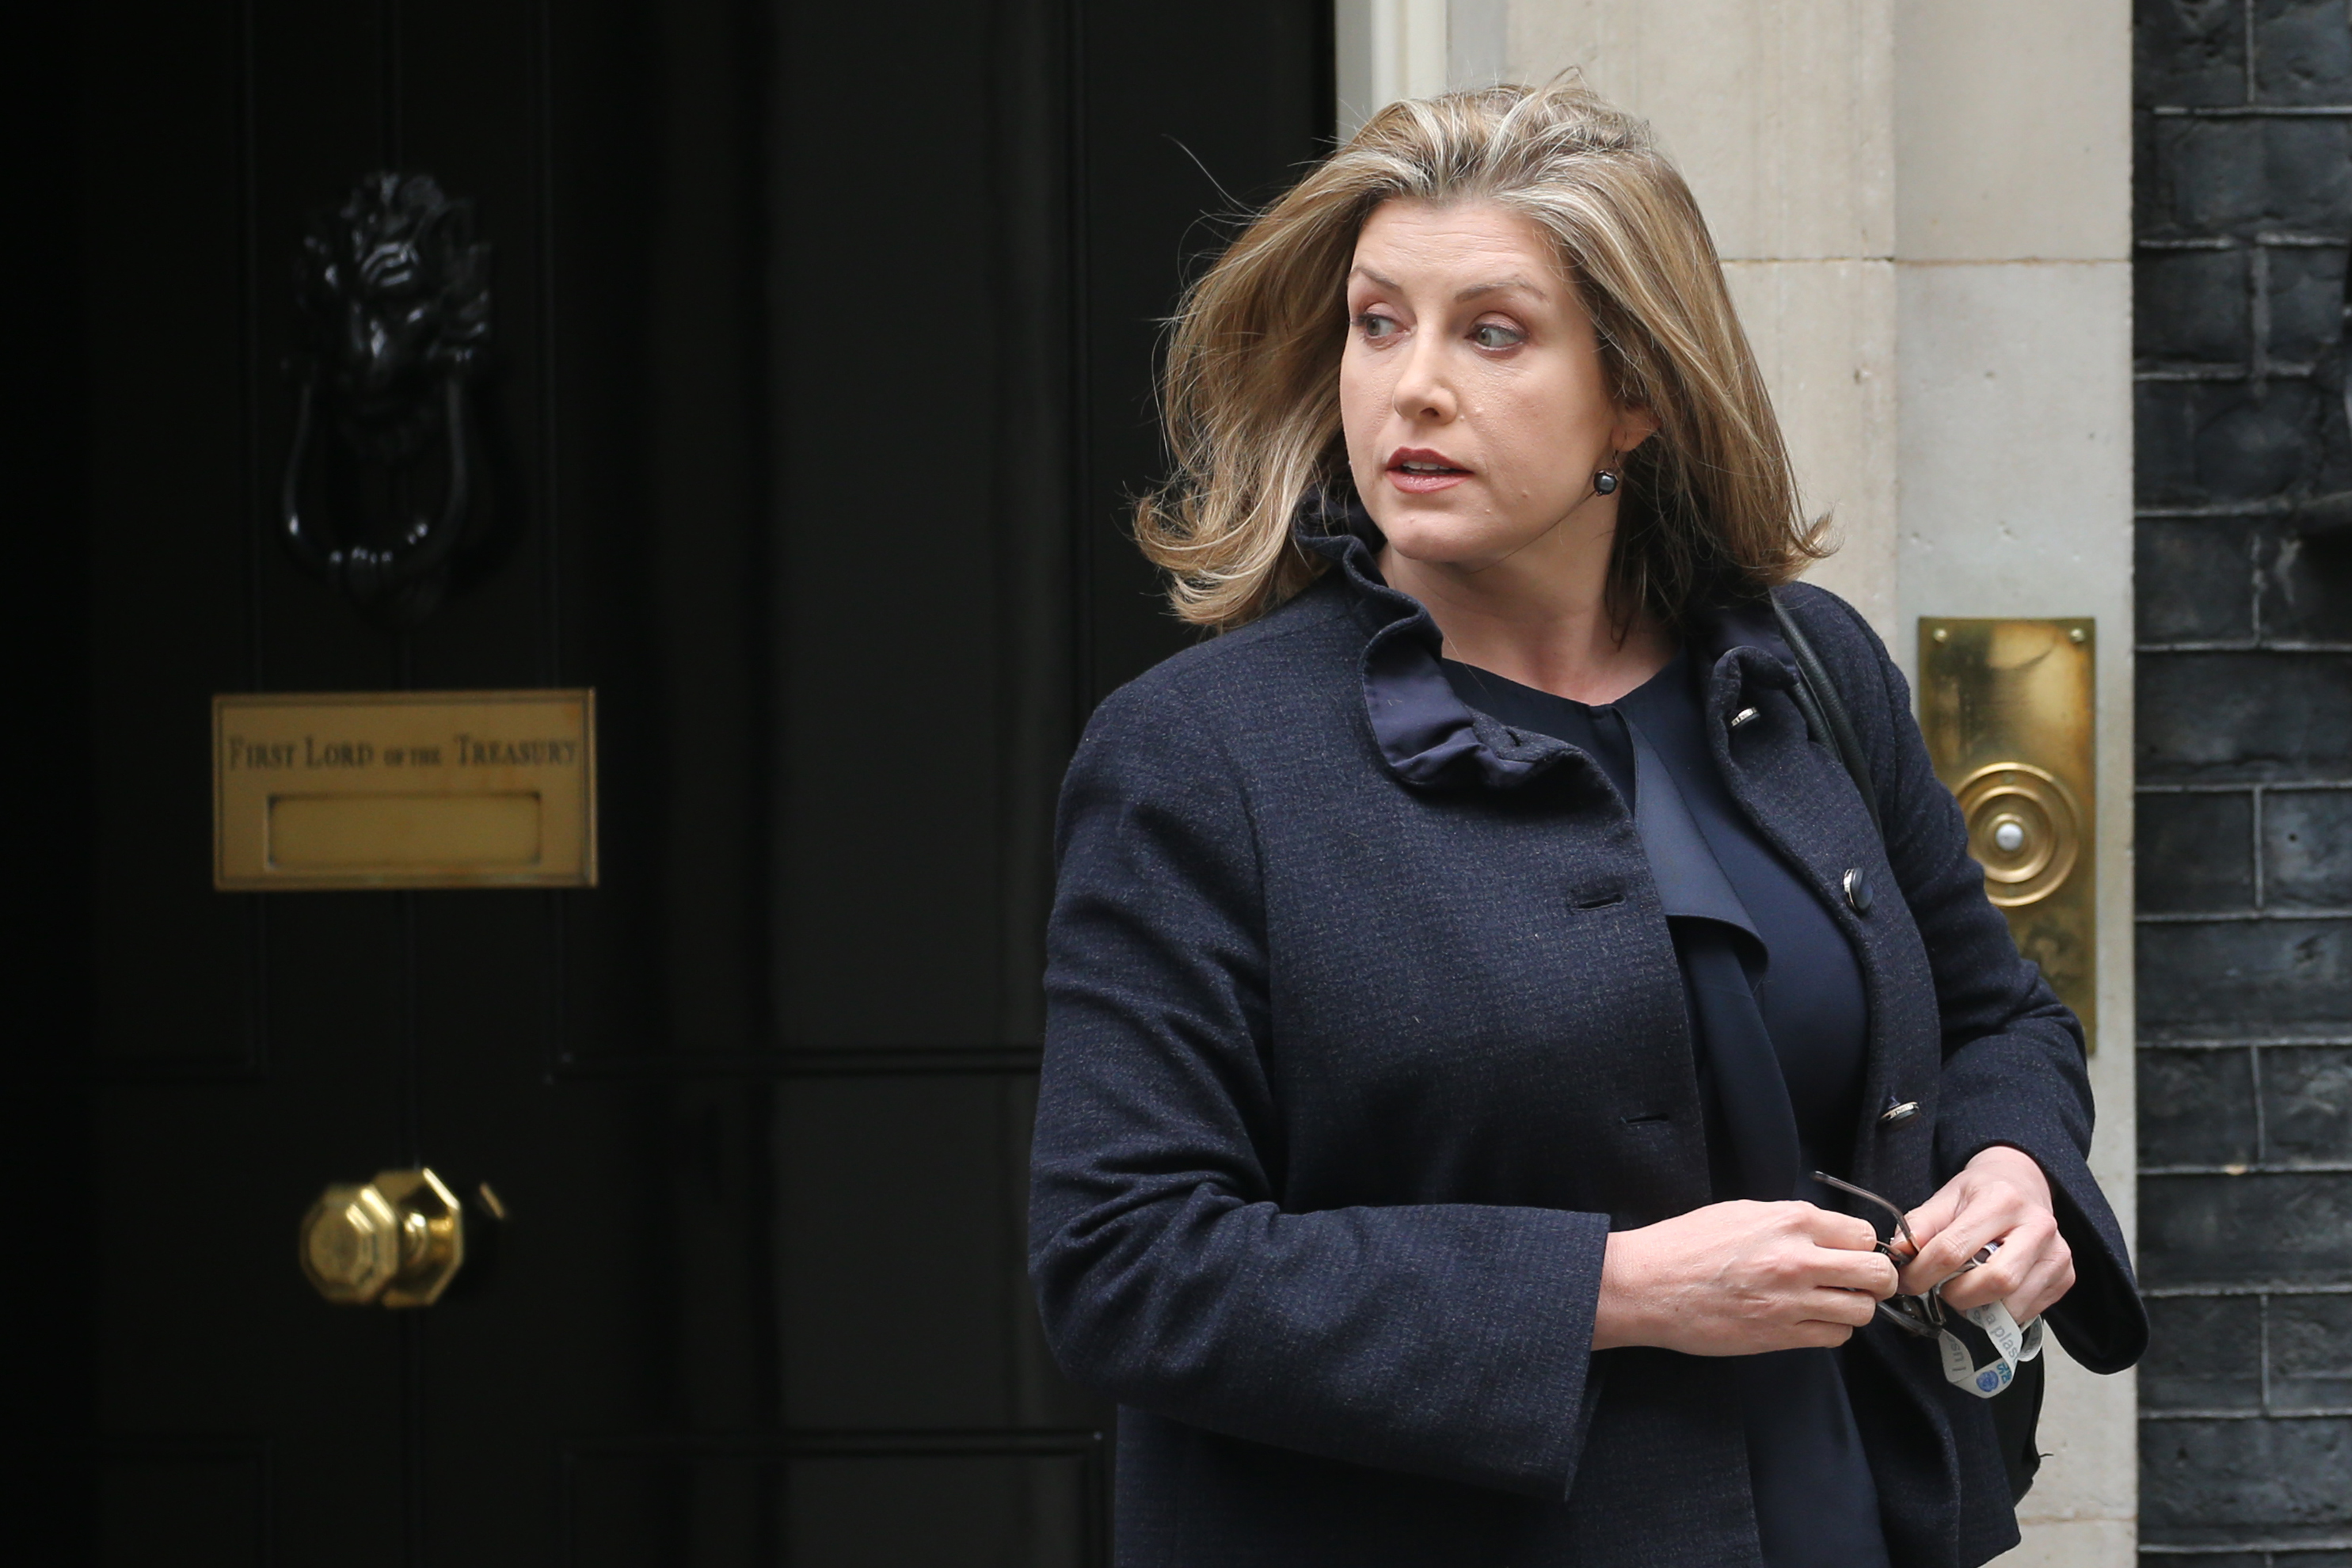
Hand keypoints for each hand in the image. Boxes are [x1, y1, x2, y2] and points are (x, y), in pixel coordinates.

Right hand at [1593, 1200, 1899, 1355]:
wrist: (1648, 1285)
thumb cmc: (1685, 1245)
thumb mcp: (1741, 1212)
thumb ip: (1790, 1222)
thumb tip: (1827, 1234)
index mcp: (1789, 1221)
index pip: (1862, 1234)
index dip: (1861, 1245)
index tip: (1853, 1254)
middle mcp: (1797, 1260)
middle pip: (1876, 1273)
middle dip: (1876, 1278)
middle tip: (1862, 1282)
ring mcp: (1790, 1301)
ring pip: (1861, 1310)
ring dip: (1853, 1307)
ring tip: (1831, 1303)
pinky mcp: (1780, 1336)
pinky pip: (1834, 1337)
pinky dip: (1831, 1330)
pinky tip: (1810, 1320)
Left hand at [1897, 1146, 2074, 1322]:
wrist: (2023, 1184)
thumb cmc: (1981, 1193)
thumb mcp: (1945, 1197)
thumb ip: (1920, 1225)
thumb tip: (1899, 1254)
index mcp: (2002, 1200)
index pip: (1954, 1249)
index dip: (1922, 1272)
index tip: (1907, 1281)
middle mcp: (2037, 1226)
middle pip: (1994, 1281)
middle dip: (1956, 1295)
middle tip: (1939, 1290)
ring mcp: (2057, 1254)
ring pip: (2013, 1303)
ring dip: (1978, 1308)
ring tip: (1963, 1291)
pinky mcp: (2065, 1276)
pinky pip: (2028, 1312)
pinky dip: (2000, 1311)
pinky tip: (1988, 1293)